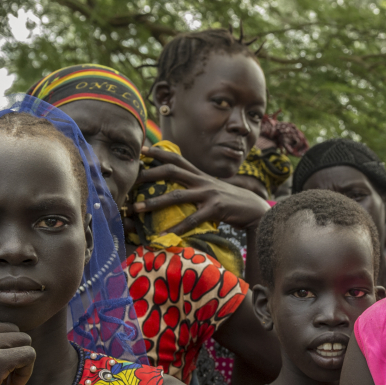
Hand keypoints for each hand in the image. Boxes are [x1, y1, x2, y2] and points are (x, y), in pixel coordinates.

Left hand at [134, 145, 270, 232]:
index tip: (141, 150)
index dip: (159, 153)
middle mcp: (203, 180)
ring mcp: (209, 194)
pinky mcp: (215, 209)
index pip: (177, 158)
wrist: (254, 209)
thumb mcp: (212, 187)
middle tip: (131, 180)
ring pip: (176, 196)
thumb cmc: (230, 201)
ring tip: (137, 208)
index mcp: (200, 174)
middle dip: (149, 174)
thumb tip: (176, 188)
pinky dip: (176, 228)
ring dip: (154, 202)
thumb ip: (195, 184)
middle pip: (172, 171)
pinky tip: (163, 235)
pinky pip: (191, 220)